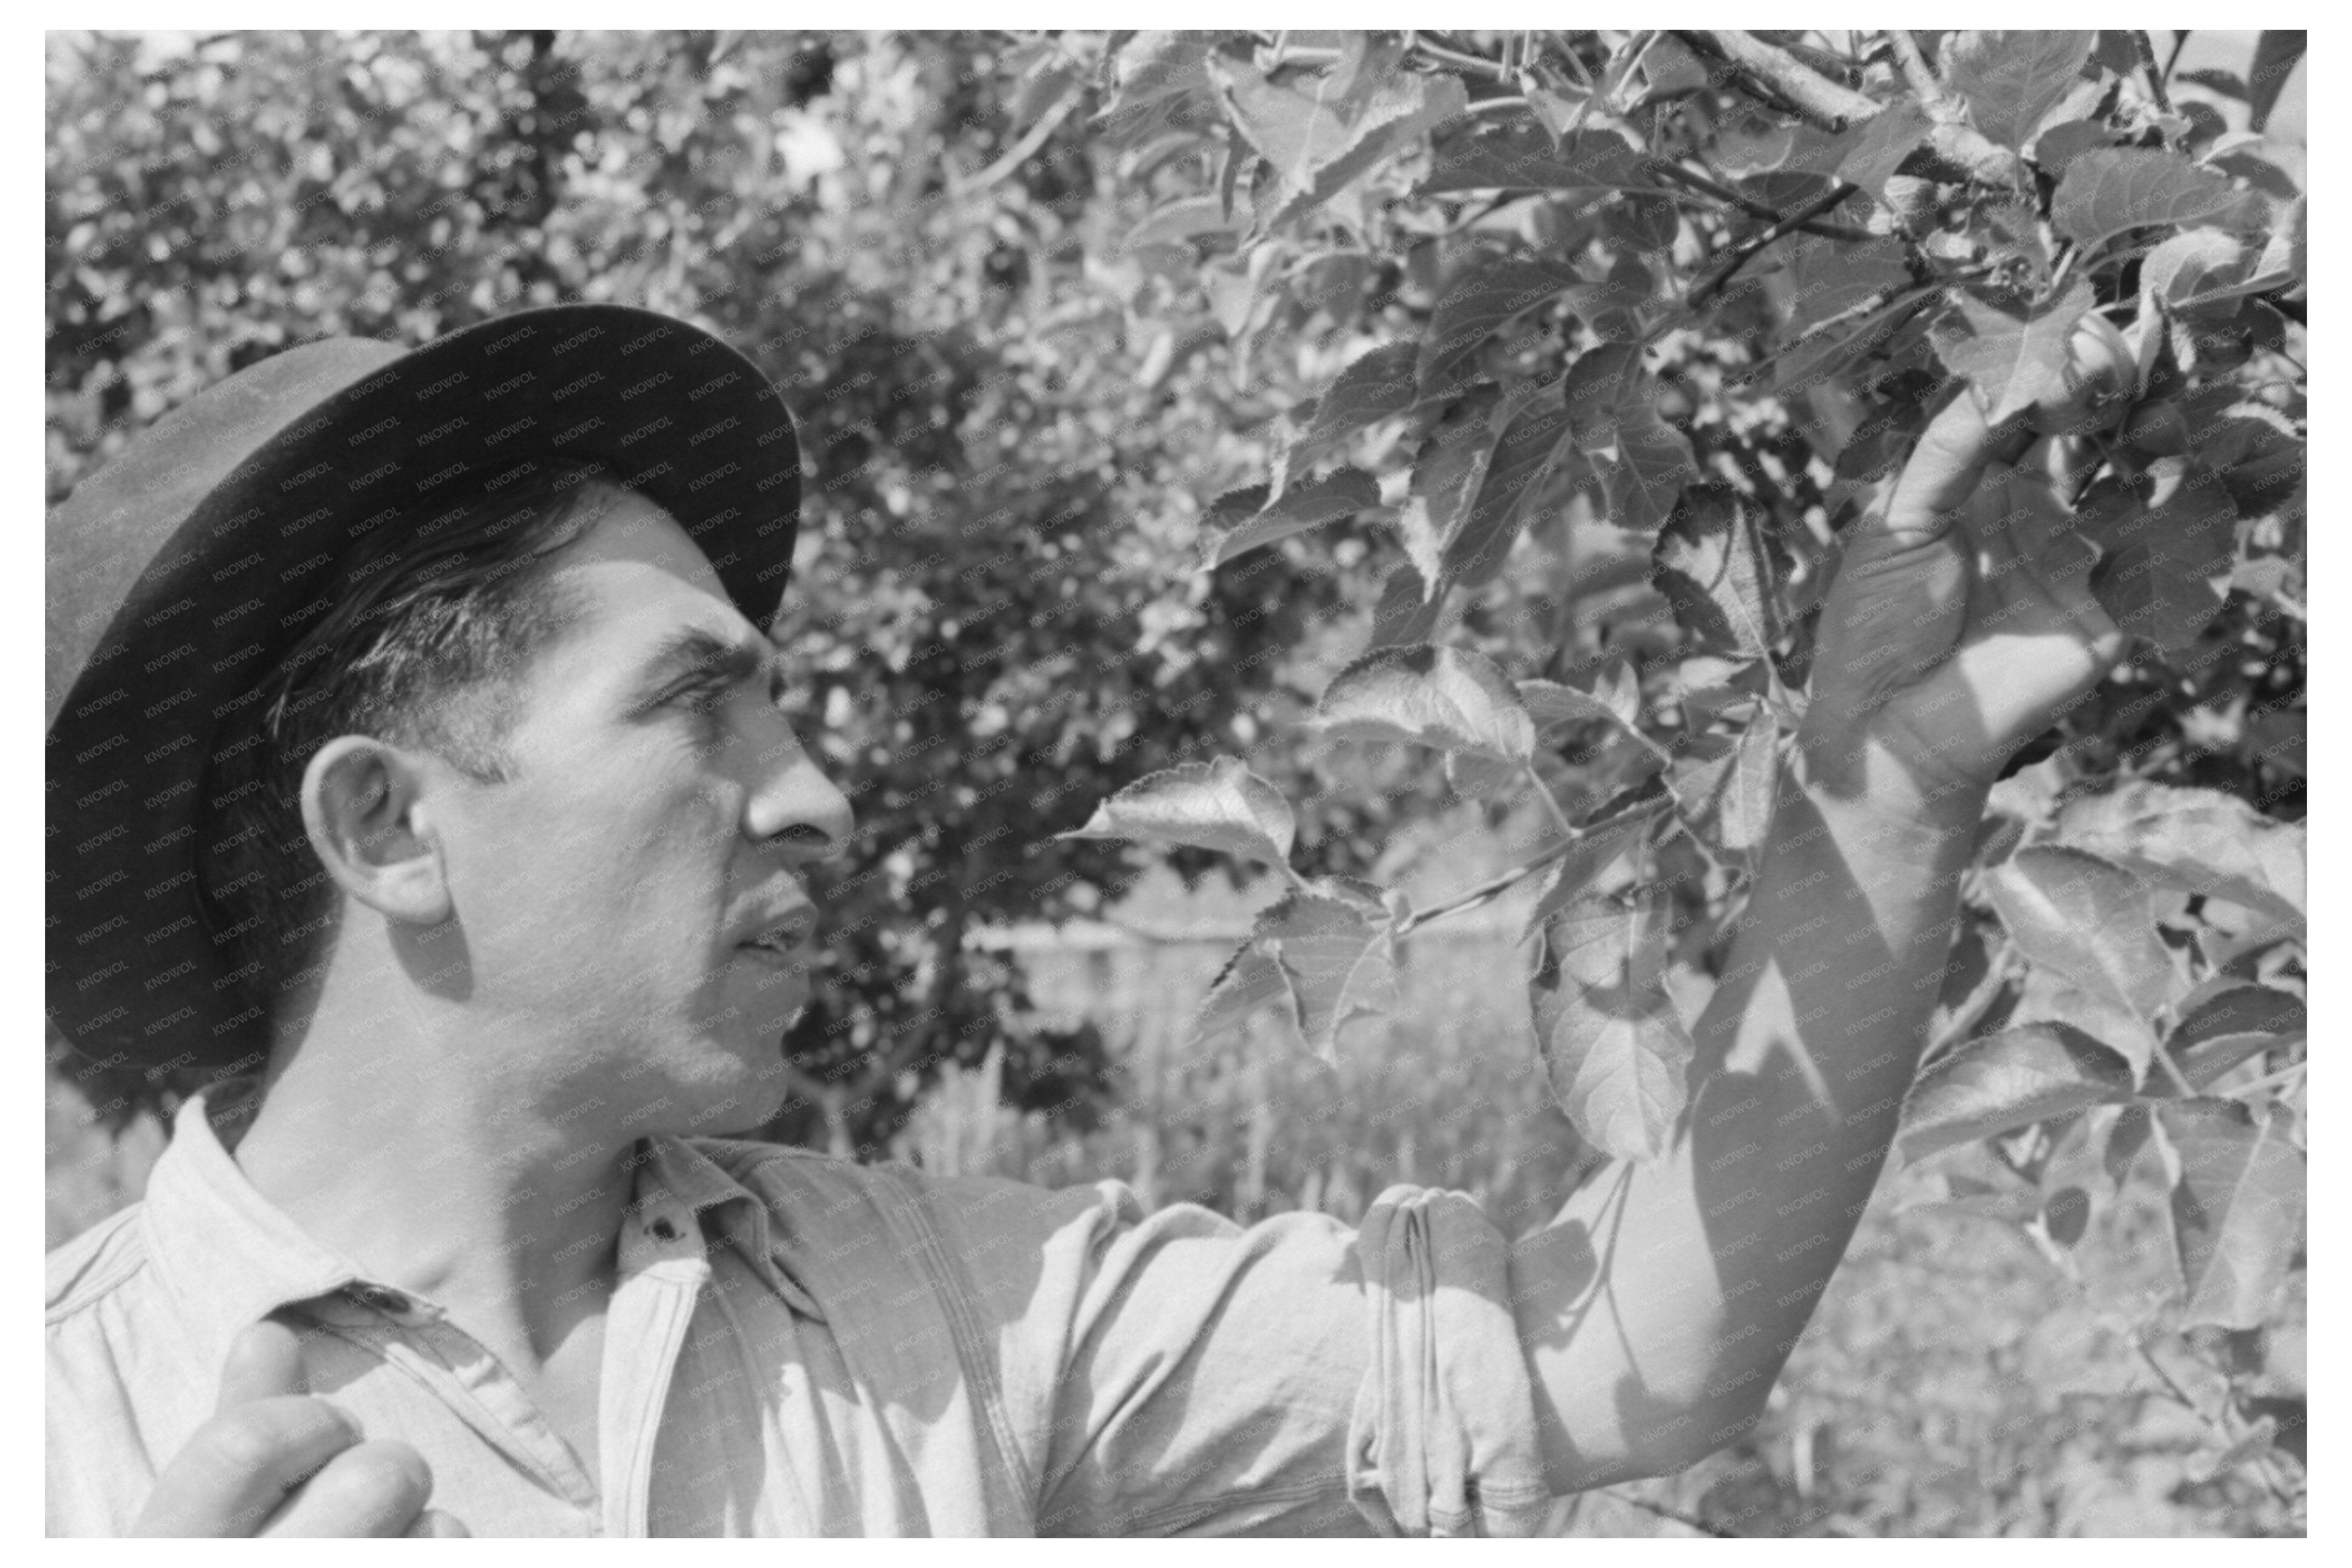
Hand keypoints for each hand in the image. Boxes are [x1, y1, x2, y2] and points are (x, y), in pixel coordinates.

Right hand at [129, 1318, 466, 1537]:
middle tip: (355, 1490)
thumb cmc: (227, 1564)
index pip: (243, 1447)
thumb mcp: (196, 1523)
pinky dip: (440, 1546)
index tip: (320, 1433)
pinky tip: (397, 1561)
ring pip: (436, 1523)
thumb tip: (268, 1333)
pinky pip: (453, 1548)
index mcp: (175, 1551)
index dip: (304, 1420)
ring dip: (419, 1516)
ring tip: (375, 1542)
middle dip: (382, 1465)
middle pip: (373, 1478)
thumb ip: (237, 1427)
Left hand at [1801, 387, 2128, 798]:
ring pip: (2127, 474)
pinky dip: (2157, 503)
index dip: (2045, 373)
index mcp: (1976, 488)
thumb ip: (1946, 453)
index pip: (2026, 411)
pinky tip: (2142, 471)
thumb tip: (2000, 379)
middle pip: (2087, 430)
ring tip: (2119, 402)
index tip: (2054, 349)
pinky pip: (2147, 546)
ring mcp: (2076, 554)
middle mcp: (2034, 511)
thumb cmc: (1875, 627)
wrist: (1891, 727)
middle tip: (2095, 366)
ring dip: (2136, 431)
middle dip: (2099, 387)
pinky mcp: (2109, 605)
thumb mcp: (1896, 523)